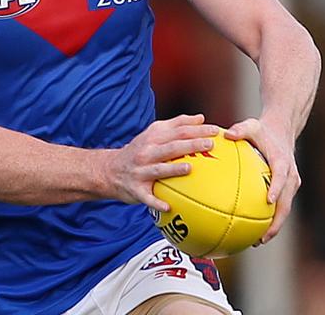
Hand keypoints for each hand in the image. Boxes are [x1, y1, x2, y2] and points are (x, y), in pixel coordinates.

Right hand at [103, 114, 219, 211]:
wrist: (109, 170)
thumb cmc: (140, 151)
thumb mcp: (153, 134)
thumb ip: (176, 124)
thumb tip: (200, 118)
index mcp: (153, 138)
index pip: (178, 131)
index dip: (197, 129)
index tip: (215, 130)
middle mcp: (146, 153)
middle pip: (171, 147)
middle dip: (190, 145)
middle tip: (210, 145)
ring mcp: (140, 171)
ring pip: (159, 170)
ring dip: (173, 169)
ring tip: (190, 168)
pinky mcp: (136, 189)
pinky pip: (147, 198)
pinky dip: (156, 202)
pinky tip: (168, 207)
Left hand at [225, 116, 298, 243]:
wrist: (282, 131)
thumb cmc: (263, 130)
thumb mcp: (252, 125)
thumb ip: (240, 129)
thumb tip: (227, 134)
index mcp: (282, 162)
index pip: (281, 177)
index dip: (276, 189)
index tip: (268, 201)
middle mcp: (290, 176)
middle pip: (286, 203)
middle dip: (277, 221)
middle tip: (262, 237)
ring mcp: (291, 185)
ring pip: (285, 209)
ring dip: (274, 226)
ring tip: (258, 241)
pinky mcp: (287, 190)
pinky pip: (280, 207)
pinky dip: (270, 220)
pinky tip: (253, 231)